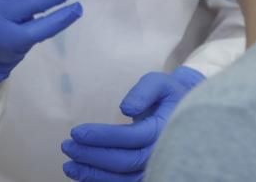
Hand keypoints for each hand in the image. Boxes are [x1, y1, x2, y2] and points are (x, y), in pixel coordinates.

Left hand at [61, 66, 204, 180]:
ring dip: (94, 174)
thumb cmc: (169, 96)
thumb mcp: (160, 83)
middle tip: (66, 146)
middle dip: (92, 156)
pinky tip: (82, 175)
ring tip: (69, 165)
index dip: (102, 137)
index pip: (131, 138)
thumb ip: (144, 91)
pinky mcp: (150, 174)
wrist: (189, 113)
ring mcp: (157, 167)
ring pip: (124, 179)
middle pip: (124, 162)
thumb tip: (126, 109)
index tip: (76, 132)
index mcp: (164, 129)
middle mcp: (162, 153)